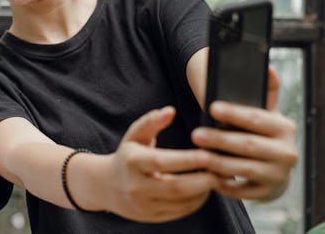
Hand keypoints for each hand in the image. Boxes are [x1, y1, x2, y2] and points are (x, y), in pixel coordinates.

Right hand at [96, 106, 219, 221]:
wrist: (106, 186)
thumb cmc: (127, 156)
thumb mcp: (134, 136)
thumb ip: (152, 121)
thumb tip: (170, 110)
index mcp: (132, 161)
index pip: (162, 161)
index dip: (187, 160)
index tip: (208, 154)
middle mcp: (136, 185)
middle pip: (176, 187)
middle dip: (203, 180)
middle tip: (223, 170)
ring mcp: (144, 204)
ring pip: (182, 202)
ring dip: (204, 192)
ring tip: (218, 179)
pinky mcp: (152, 217)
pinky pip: (180, 212)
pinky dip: (196, 202)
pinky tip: (204, 190)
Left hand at [192, 68, 297, 199]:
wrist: (275, 164)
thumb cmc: (261, 131)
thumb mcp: (265, 110)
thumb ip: (265, 90)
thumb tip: (266, 67)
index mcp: (285, 127)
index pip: (258, 118)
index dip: (235, 113)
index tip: (211, 107)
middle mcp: (287, 152)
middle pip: (248, 145)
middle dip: (220, 140)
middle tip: (195, 134)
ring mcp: (279, 175)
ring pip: (244, 169)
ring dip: (218, 163)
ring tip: (197, 155)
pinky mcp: (268, 193)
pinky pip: (242, 190)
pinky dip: (224, 183)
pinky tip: (206, 175)